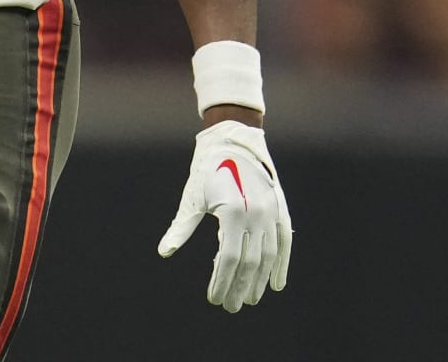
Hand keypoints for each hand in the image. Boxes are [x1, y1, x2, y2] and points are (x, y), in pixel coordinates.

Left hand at [157, 120, 292, 311]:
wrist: (234, 142)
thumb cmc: (206, 171)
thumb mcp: (192, 198)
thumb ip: (181, 228)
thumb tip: (164, 252)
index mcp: (231, 212)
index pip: (229, 259)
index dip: (221, 282)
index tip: (214, 299)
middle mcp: (256, 215)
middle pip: (249, 263)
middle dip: (239, 287)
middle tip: (230, 306)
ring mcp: (271, 213)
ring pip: (268, 256)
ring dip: (259, 281)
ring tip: (249, 299)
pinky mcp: (281, 210)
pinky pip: (284, 243)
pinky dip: (282, 265)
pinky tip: (277, 284)